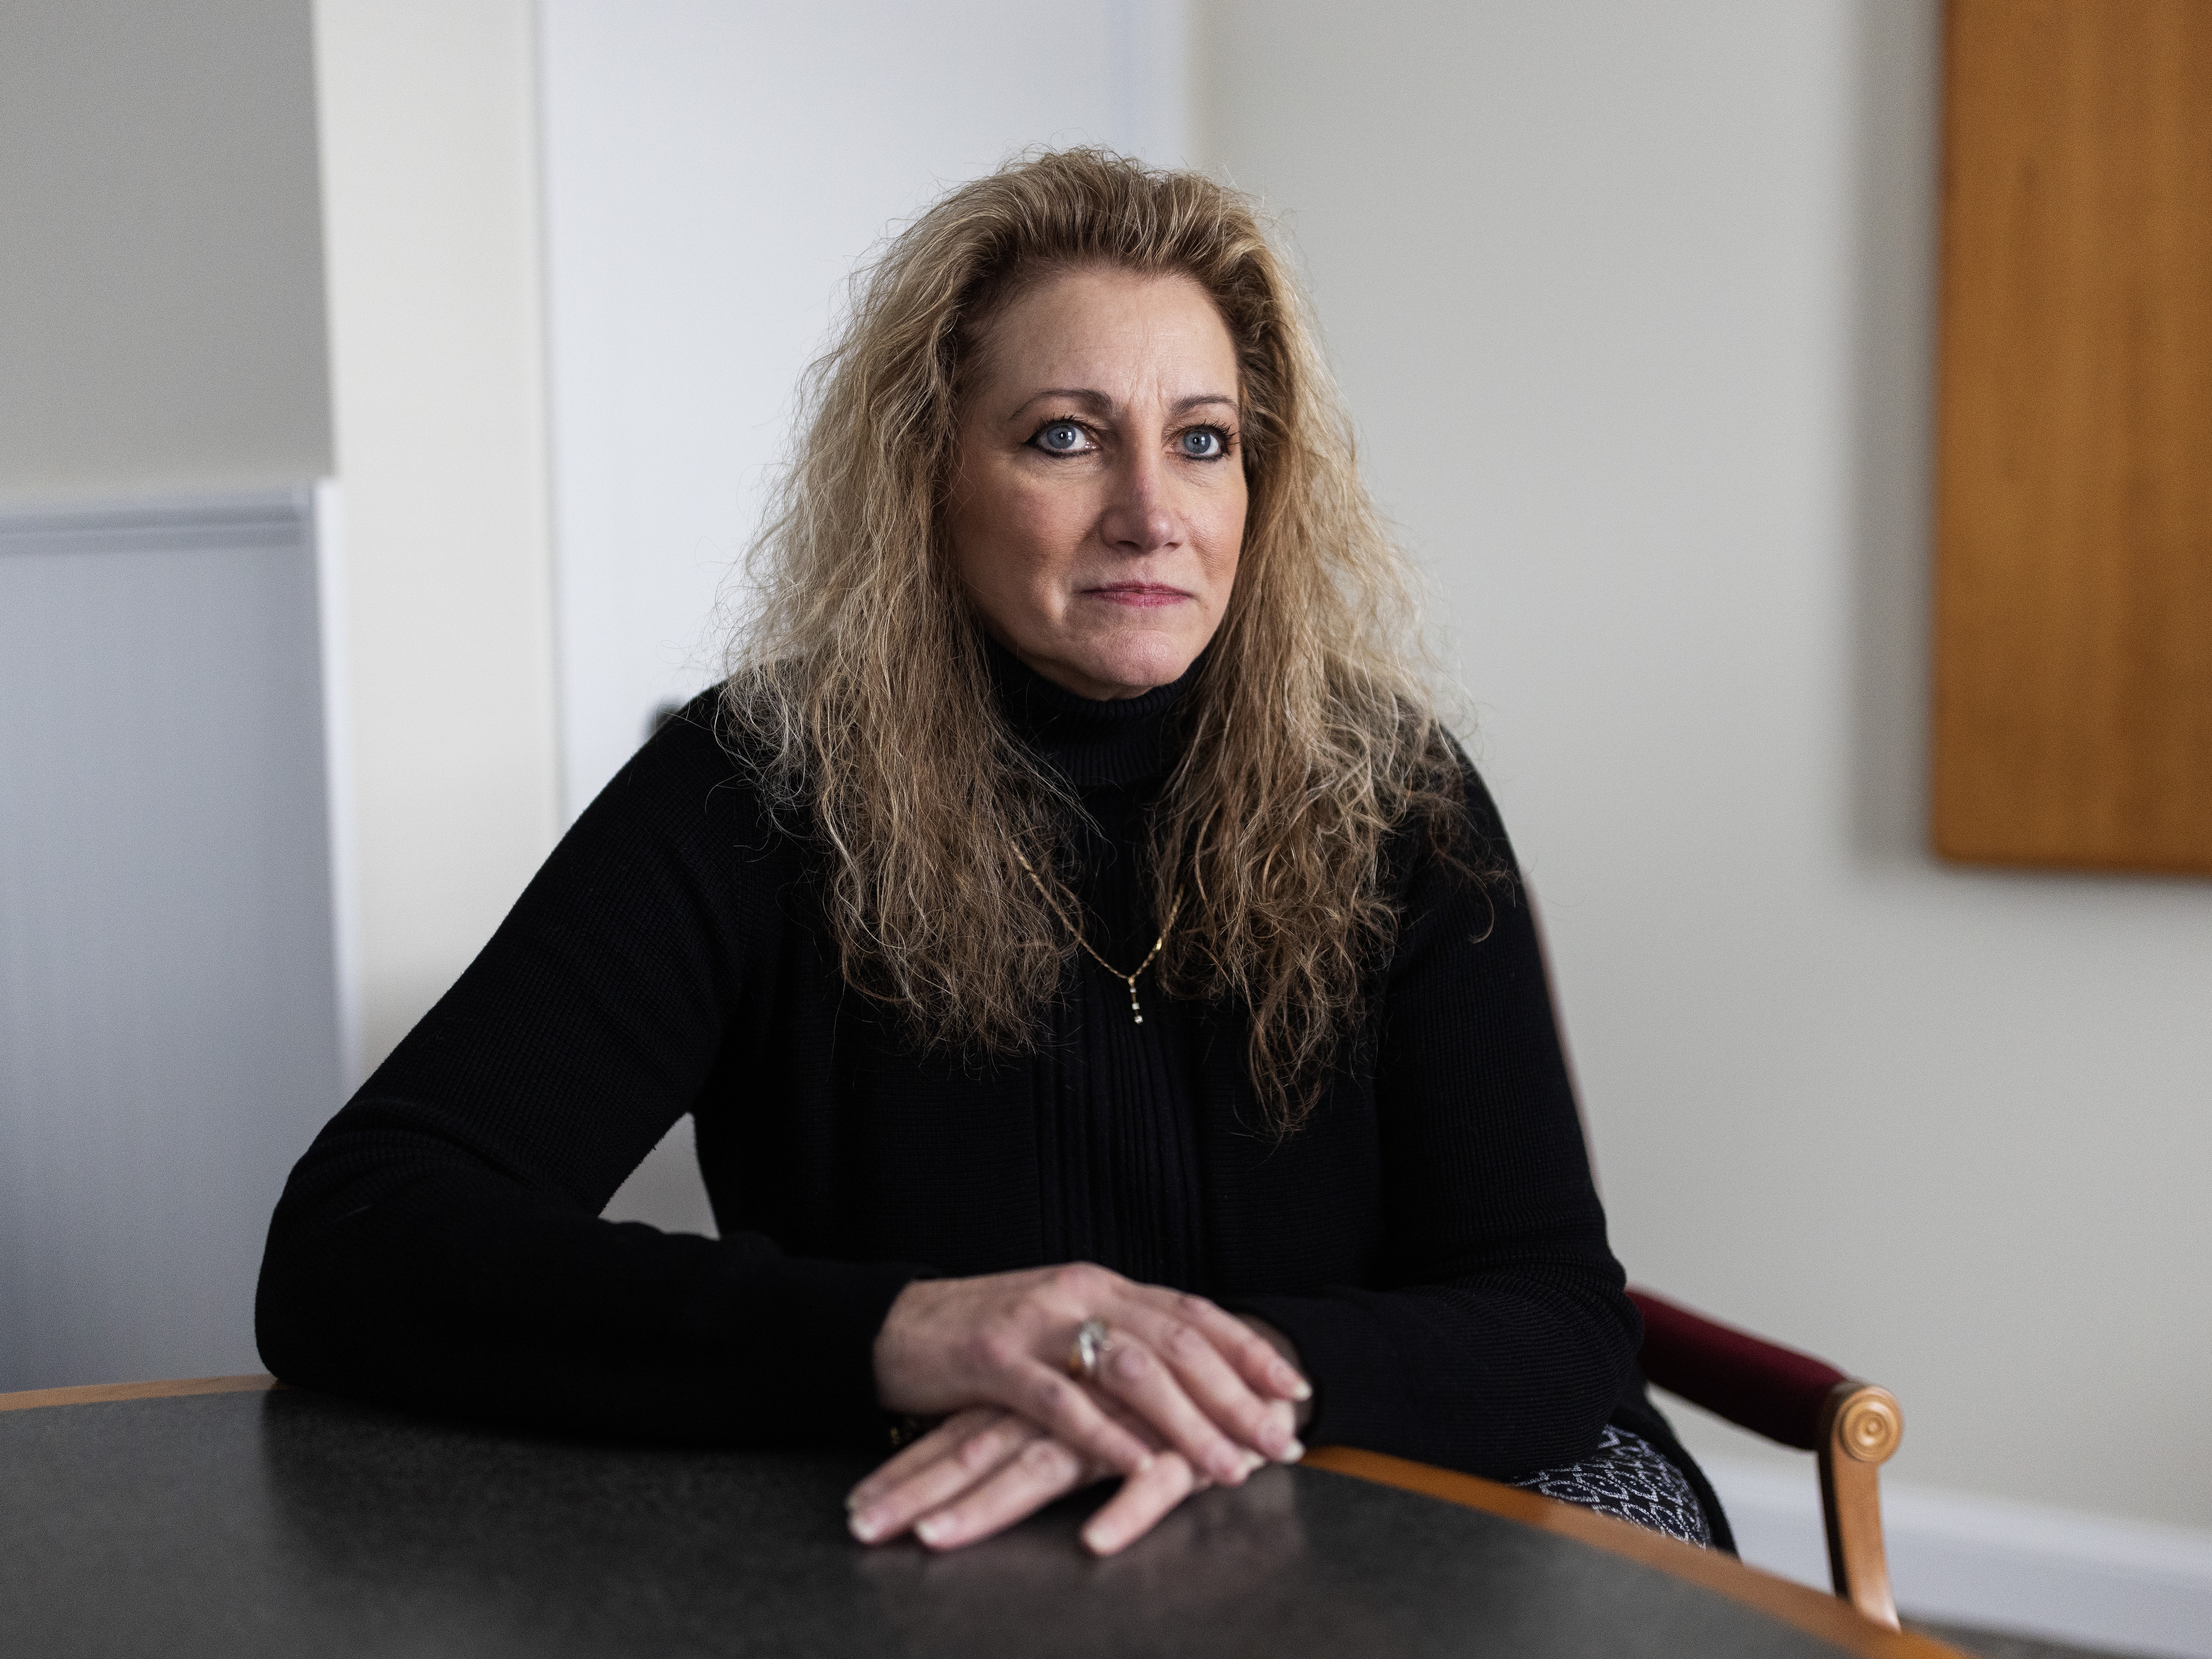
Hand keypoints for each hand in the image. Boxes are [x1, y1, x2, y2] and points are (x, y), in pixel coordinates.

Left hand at [846, 1405, 1204, 1556]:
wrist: (1254, 1368)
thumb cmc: (1162, 1402)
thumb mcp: (1086, 1417)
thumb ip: (1032, 1441)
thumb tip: (960, 1478)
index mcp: (1046, 1395)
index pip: (962, 1433)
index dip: (908, 1469)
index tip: (853, 1511)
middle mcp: (1073, 1405)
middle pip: (982, 1448)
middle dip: (917, 1489)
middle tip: (862, 1528)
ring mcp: (1125, 1423)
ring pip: (1048, 1463)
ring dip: (987, 1505)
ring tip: (933, 1537)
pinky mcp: (1185, 1447)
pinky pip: (1153, 1482)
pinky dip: (1124, 1508)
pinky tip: (1095, 1542)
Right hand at [871, 1263, 1309, 1487]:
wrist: (893, 1327)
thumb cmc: (984, 1341)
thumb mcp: (1062, 1332)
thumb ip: (1117, 1346)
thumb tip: (1187, 1387)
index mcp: (1101, 1285)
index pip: (1193, 1312)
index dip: (1248, 1350)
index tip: (1296, 1390)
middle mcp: (1079, 1292)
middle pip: (1177, 1343)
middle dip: (1237, 1397)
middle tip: (1281, 1442)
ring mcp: (1037, 1321)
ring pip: (1132, 1370)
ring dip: (1188, 1423)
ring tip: (1229, 1468)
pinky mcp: (993, 1359)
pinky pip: (1061, 1401)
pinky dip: (1105, 1435)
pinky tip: (1141, 1466)